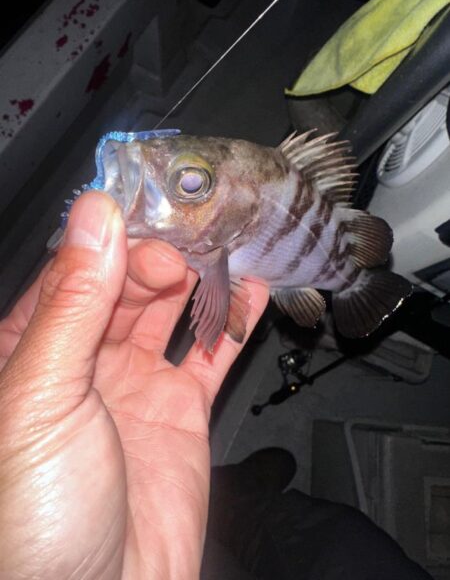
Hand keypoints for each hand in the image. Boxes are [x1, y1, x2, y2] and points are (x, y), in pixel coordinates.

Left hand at [0, 192, 268, 579]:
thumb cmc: (37, 519)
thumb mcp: (44, 394)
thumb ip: (72, 303)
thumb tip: (93, 219)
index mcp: (32, 351)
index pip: (74, 270)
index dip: (109, 237)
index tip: (144, 211)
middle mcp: (83, 362)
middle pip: (124, 284)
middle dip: (155, 259)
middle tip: (185, 248)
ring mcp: (135, 383)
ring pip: (169, 311)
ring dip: (194, 280)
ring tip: (220, 255)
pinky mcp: (180, 410)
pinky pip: (210, 353)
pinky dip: (231, 322)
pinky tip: (248, 293)